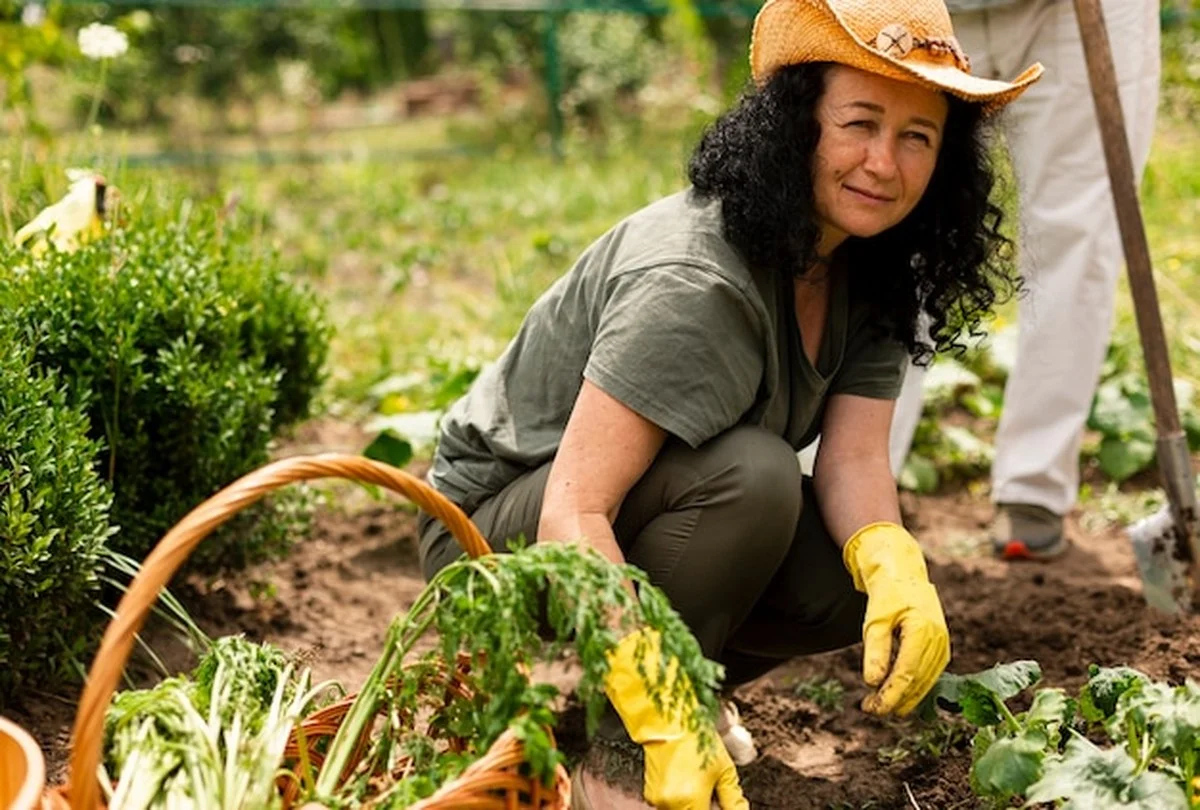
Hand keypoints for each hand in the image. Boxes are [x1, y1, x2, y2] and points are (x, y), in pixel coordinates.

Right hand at [604, 628, 748, 809]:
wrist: (667, 720)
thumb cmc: (697, 740)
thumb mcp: (724, 770)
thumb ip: (734, 799)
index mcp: (690, 802)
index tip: (724, 802)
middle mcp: (669, 805)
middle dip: (707, 806)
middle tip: (714, 789)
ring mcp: (657, 800)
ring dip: (695, 803)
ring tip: (700, 781)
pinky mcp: (650, 793)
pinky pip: (671, 803)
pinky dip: (682, 797)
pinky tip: (687, 778)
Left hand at [842, 522, 950, 715]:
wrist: (904, 572)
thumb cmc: (887, 594)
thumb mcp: (875, 620)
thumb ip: (875, 651)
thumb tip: (872, 682)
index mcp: (923, 631)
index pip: (907, 674)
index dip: (890, 695)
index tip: (872, 707)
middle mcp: (938, 640)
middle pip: (918, 682)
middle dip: (894, 700)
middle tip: (869, 710)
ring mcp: (943, 644)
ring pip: (925, 681)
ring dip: (904, 697)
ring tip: (879, 706)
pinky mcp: (941, 647)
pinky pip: (929, 674)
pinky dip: (914, 687)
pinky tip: (898, 695)